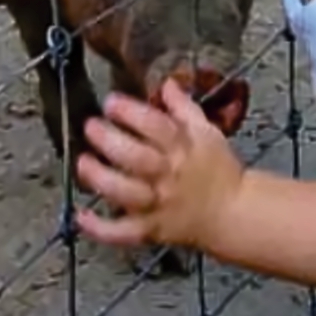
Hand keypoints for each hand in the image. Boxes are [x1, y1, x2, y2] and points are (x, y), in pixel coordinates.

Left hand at [74, 77, 244, 250]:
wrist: (234, 213)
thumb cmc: (219, 169)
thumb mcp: (206, 131)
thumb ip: (183, 107)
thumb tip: (166, 83)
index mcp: (183, 147)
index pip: (155, 126)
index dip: (130, 112)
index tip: (110, 102)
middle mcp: (168, 175)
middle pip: (136, 158)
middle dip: (109, 141)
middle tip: (91, 126)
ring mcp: (159, 205)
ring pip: (126, 193)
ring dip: (101, 179)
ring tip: (83, 163)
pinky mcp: (152, 230)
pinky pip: (124, 233)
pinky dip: (101, 229)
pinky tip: (81, 217)